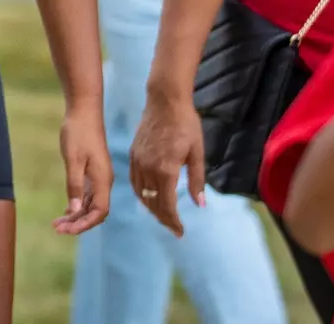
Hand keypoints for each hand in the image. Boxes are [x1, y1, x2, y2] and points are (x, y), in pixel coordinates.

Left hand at [55, 104, 111, 233]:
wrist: (84, 110)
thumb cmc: (78, 133)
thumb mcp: (73, 160)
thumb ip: (74, 185)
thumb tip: (74, 211)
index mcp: (103, 180)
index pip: (99, 212)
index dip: (85, 224)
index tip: (67, 230)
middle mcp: (104, 181)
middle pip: (95, 211)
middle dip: (78, 223)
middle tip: (57, 229)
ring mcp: (99, 176)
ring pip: (90, 204)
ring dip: (76, 215)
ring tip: (58, 223)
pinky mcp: (93, 171)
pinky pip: (88, 194)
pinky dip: (78, 204)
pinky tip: (67, 210)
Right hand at [129, 90, 205, 236]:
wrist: (165, 101)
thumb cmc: (186, 125)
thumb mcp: (197, 152)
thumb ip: (197, 180)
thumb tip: (200, 205)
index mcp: (166, 170)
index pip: (167, 205)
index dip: (173, 221)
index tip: (180, 232)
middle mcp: (148, 169)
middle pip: (152, 203)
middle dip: (163, 218)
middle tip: (173, 228)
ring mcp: (138, 162)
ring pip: (141, 194)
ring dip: (151, 208)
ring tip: (162, 216)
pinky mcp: (133, 154)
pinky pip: (134, 181)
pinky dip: (141, 194)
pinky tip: (148, 197)